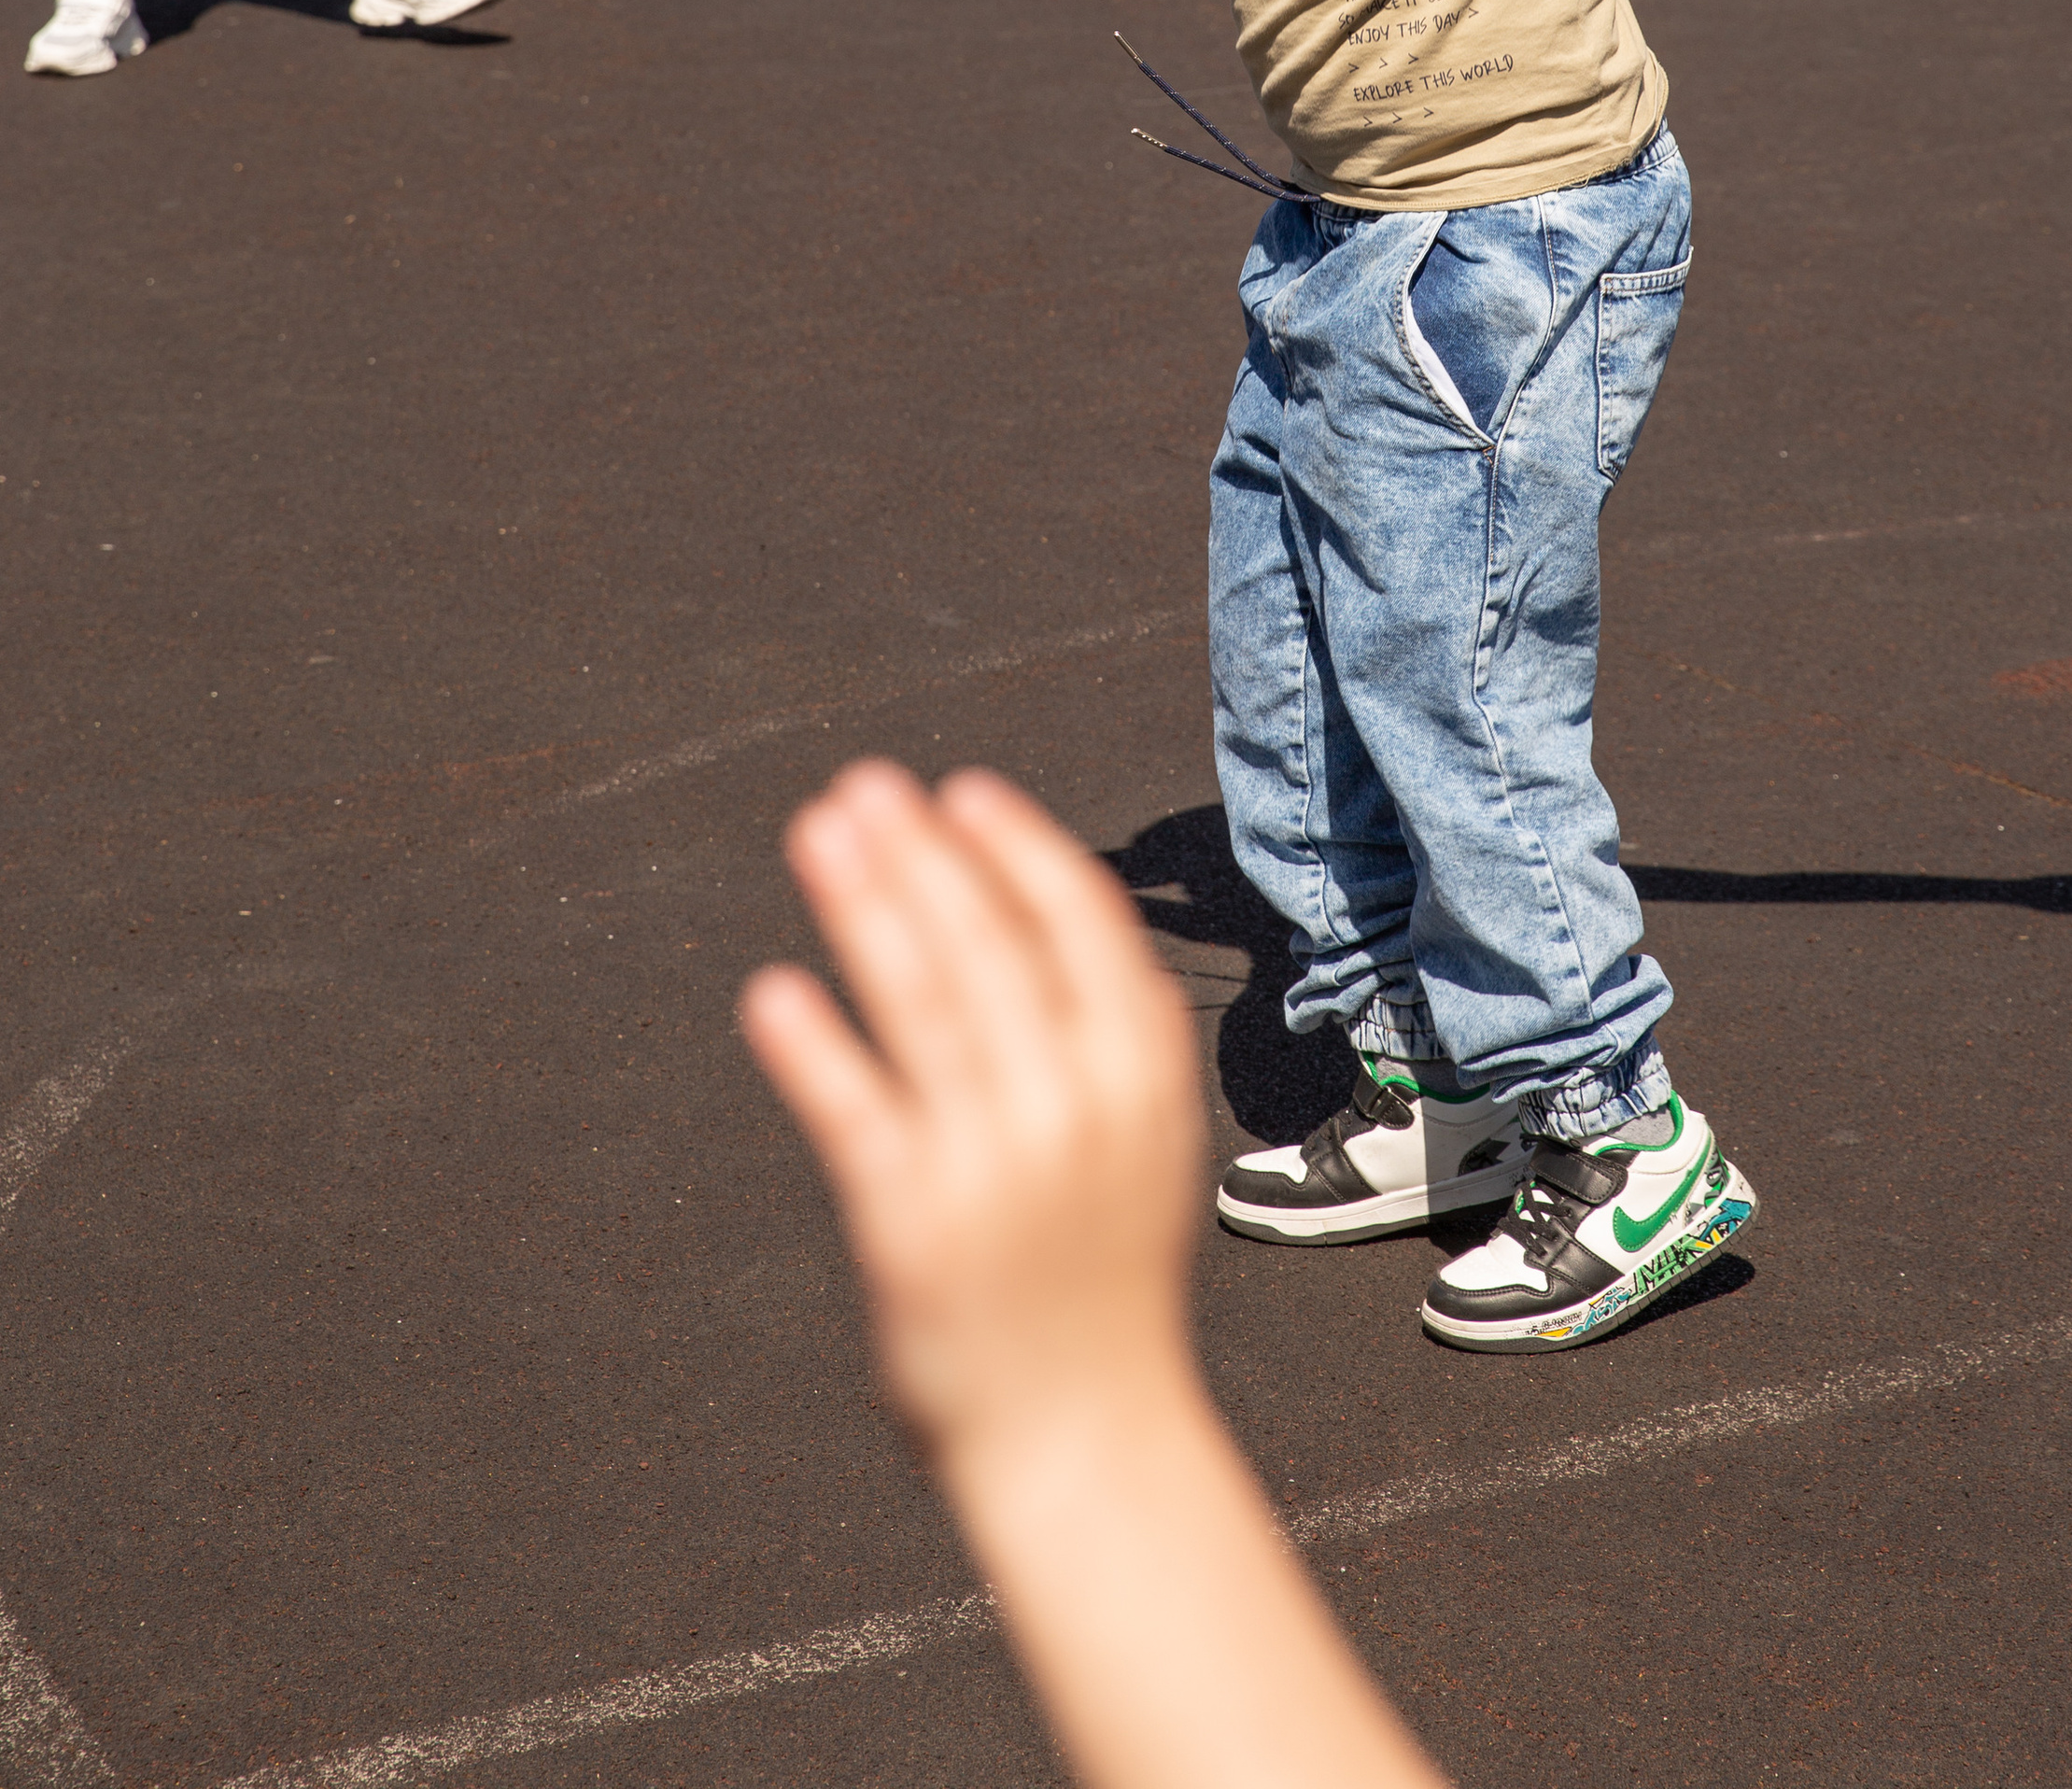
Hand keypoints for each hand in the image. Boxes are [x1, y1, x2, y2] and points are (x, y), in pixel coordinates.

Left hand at [741, 762, 1203, 1463]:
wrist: (1087, 1436)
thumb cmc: (1104, 1269)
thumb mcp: (1148, 1139)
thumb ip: (1114, 1031)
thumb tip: (1052, 900)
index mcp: (1142, 1077)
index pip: (1079, 927)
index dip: (1016, 850)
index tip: (960, 793)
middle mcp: (1073, 1108)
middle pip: (985, 945)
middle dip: (919, 854)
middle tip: (862, 786)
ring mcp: (992, 1165)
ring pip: (918, 1004)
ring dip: (863, 907)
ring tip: (819, 836)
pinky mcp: (913, 1226)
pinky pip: (855, 1113)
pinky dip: (812, 1047)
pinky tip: (772, 992)